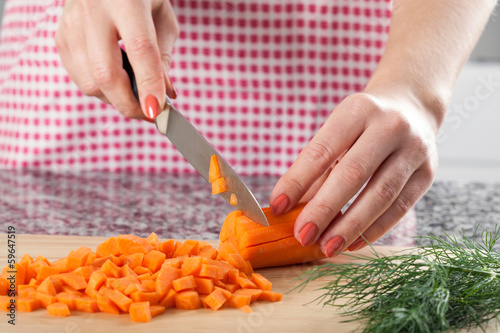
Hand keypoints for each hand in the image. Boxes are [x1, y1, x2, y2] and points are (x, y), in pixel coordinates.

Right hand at [55, 0, 178, 118]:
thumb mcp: (162, 17)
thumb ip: (164, 56)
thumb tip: (163, 96)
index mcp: (125, 0)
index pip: (139, 49)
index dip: (149, 84)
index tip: (157, 110)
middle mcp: (92, 10)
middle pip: (106, 73)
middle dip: (129, 104)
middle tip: (149, 112)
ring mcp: (70, 23)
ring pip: (89, 83)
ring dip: (116, 99)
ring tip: (135, 94)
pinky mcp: (60, 36)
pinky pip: (79, 78)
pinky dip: (100, 89)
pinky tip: (116, 81)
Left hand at [269, 90, 440, 256]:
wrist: (412, 107)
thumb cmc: (362, 125)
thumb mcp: (337, 132)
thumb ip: (316, 168)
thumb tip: (290, 209)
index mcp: (357, 110)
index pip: (321, 151)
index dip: (297, 181)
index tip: (278, 206)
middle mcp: (389, 126)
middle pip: (352, 174)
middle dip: (324, 209)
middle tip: (303, 236)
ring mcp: (414, 149)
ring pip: (380, 195)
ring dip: (350, 226)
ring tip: (327, 247)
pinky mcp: (427, 173)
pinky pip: (400, 208)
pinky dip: (374, 229)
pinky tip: (352, 243)